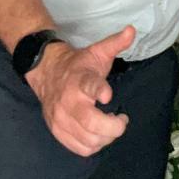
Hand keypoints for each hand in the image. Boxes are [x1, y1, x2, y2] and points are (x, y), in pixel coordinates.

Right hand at [26, 25, 135, 156]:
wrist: (46, 72)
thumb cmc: (78, 65)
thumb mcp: (97, 52)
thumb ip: (115, 43)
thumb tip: (132, 30)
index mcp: (80, 79)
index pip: (89, 85)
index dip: (98, 90)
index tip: (108, 95)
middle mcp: (69, 101)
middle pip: (91, 123)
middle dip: (113, 127)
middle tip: (121, 120)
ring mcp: (61, 118)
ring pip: (88, 140)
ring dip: (106, 137)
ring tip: (110, 126)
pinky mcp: (57, 131)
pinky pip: (79, 148)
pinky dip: (93, 146)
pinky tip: (98, 135)